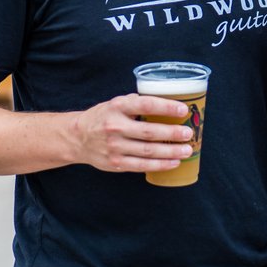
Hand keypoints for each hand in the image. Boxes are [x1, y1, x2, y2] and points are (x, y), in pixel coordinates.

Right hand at [70, 94, 192, 174]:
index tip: (183, 109)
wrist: (77, 138)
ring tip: (187, 150)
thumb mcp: (115, 103)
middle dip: (172, 133)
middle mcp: (115, 127)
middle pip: (149, 132)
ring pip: (148, 151)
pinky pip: (142, 166)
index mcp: (117, 107)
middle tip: (188, 133)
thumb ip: (136, 102)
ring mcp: (115, 147)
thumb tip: (164, 101)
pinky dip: (160, 165)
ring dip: (171, 152)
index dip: (166, 107)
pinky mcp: (116, 163)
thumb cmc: (102, 117)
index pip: (145, 105)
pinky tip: (173, 162)